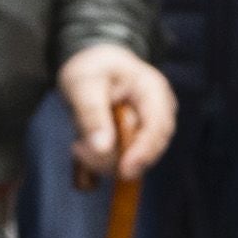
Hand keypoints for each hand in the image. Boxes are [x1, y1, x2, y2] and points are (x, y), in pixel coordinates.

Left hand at [58, 42, 176, 183]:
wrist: (95, 66)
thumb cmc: (92, 68)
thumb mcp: (83, 84)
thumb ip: (91, 114)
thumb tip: (102, 148)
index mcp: (152, 90)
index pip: (158, 127)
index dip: (144, 152)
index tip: (124, 171)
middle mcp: (159, 111)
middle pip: (149, 149)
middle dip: (113, 158)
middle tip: (77, 149)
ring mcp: (152, 128)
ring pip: (136, 161)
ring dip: (103, 160)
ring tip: (77, 144)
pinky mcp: (139, 141)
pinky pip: (126, 162)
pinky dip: (104, 161)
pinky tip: (85, 147)